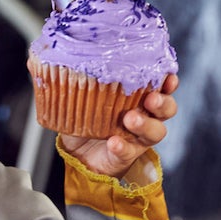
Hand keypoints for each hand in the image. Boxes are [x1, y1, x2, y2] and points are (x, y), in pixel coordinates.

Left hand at [59, 74, 178, 177]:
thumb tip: (52, 64)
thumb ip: (79, 82)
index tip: (168, 77)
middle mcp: (144, 117)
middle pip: (167, 108)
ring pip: (156, 131)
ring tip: (130, 119)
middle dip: (163, 102)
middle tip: (151, 98)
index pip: (161, 87)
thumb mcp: (82, 98)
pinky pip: (130, 151)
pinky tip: (114, 142)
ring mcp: (138, 138)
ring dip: (145, 124)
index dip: (168, 82)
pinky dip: (123, 146)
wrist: (78, 154)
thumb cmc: (85, 121)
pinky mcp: (127, 155)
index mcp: (138, 99)